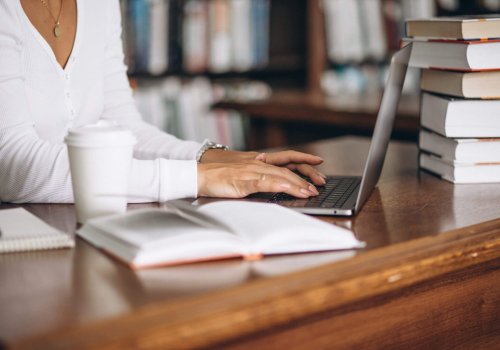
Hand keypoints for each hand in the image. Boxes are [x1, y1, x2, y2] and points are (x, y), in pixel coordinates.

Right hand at [197, 161, 319, 198]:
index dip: (303, 161)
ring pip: (279, 175)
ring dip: (296, 184)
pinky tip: (289, 189)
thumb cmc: (218, 176)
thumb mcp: (242, 174)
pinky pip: (265, 183)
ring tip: (310, 191)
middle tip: (320, 185)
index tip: (319, 164)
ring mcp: (251, 172)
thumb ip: (256, 176)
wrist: (199, 175)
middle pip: (287, 169)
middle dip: (305, 176)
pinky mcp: (244, 181)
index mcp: (258, 162)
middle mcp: (258, 164)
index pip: (286, 160)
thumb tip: (270, 181)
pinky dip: (280, 185)